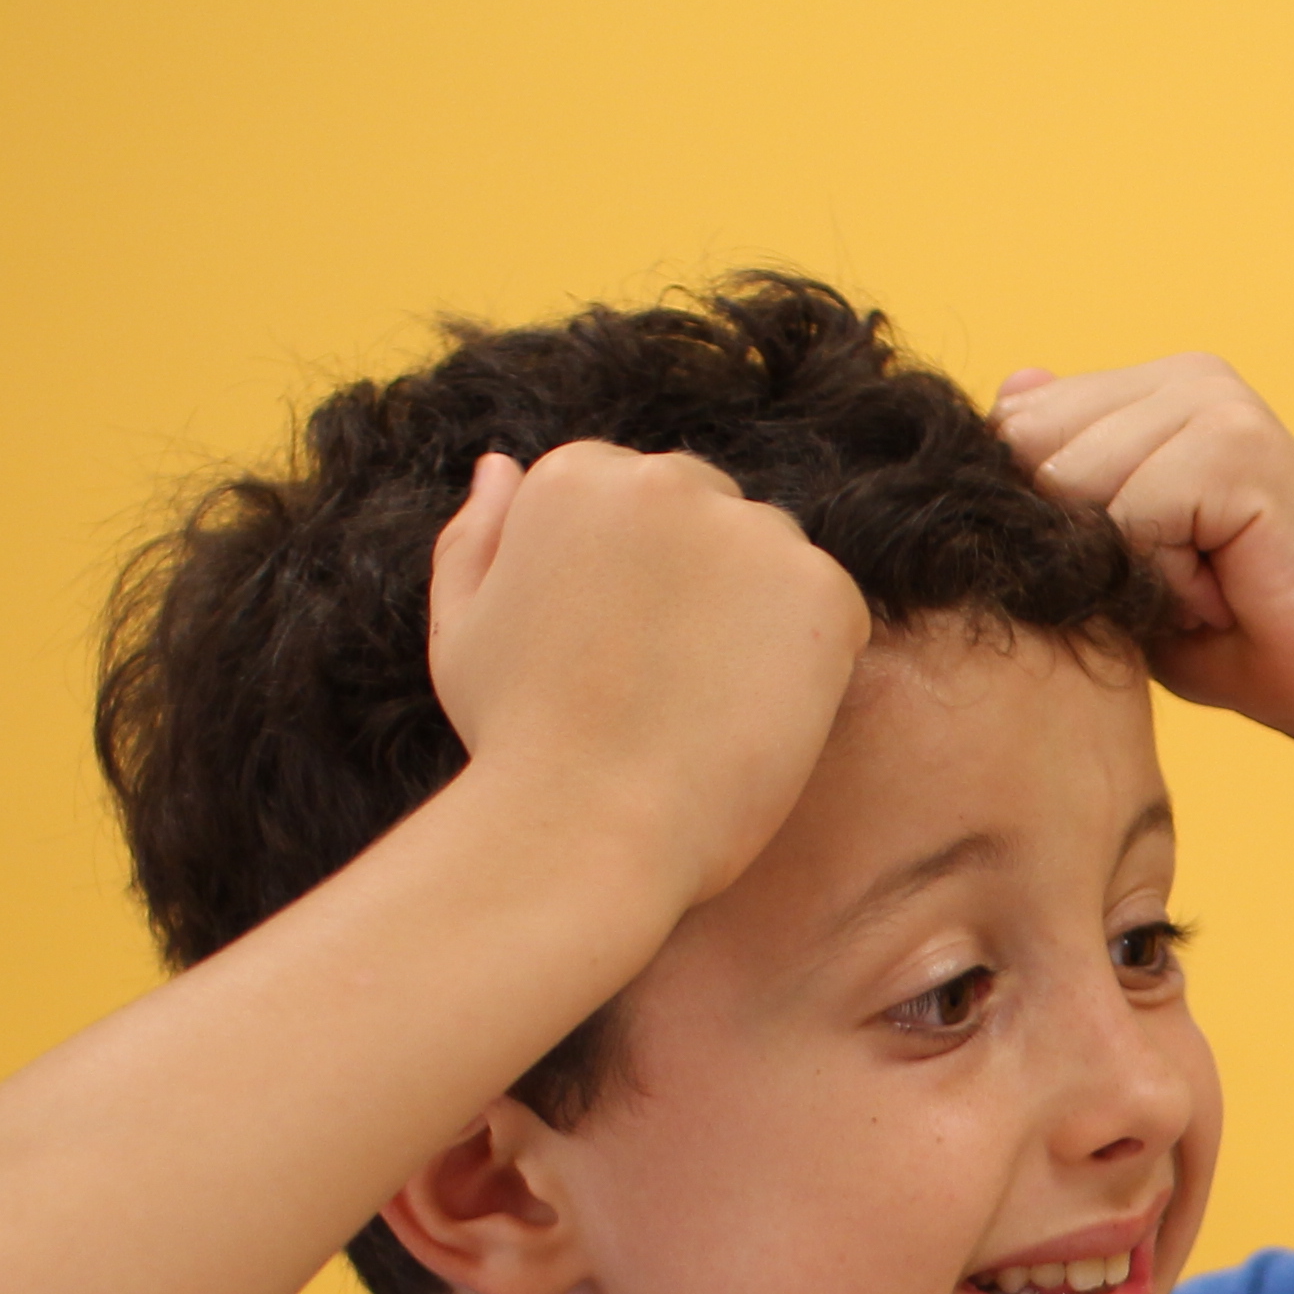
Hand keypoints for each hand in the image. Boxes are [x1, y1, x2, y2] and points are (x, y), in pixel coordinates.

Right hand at [426, 442, 869, 911]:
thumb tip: (502, 465)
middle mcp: (665, 480)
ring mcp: (750, 531)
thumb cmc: (516, 745)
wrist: (589, 828)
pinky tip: (752, 720)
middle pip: (707, 514)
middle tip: (664, 686)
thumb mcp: (461, 630)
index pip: (633, 500)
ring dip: (757, 617)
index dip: (630, 585)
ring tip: (703, 708)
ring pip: (772, 560)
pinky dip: (811, 664)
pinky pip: (832, 612)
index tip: (616, 654)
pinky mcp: (821, 590)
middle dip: (697, 585)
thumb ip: (476, 537)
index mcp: (576, 475)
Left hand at [995, 356, 1293, 754]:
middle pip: (1031, 450)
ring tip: (1204, 586)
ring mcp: (1216, 403)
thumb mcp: (1120, 560)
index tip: (1139, 566)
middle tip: (1178, 580)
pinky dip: (1165, 580)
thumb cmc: (1237, 635)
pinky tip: (1226, 592)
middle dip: (1083, 542)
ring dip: (1127, 566)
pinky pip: (1129, 516)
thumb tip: (1009, 389)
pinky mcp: (1237, 446)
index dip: (1049, 522)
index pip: (1018, 425)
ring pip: (1073, 483)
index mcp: (1155, 392)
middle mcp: (1186, 378)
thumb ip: (1069, 483)